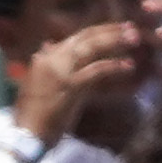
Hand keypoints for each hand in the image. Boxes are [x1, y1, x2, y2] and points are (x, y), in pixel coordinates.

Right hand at [12, 15, 147, 142]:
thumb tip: (50, 44)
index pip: (75, 38)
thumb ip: (46, 61)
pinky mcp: (72, 86)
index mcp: (44, 58)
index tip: (115, 28)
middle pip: (85, 37)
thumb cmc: (31, 113)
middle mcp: (52, 59)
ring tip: (134, 38)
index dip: (97, 31)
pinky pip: (96, 70)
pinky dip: (114, 66)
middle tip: (131, 27)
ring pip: (92, 48)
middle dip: (110, 30)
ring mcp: (62, 72)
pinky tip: (128, 65)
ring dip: (115, 41)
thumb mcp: (34, 82)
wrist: (27, 134)